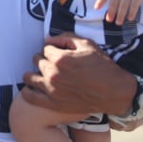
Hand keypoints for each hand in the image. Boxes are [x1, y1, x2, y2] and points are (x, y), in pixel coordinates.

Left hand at [21, 32, 136, 118]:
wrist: (113, 92)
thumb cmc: (102, 66)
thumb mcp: (87, 44)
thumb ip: (65, 38)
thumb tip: (48, 39)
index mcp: (61, 58)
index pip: (45, 48)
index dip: (53, 49)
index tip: (60, 53)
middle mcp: (53, 73)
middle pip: (36, 60)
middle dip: (44, 59)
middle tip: (54, 64)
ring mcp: (51, 90)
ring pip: (28, 76)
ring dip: (34, 73)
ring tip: (42, 74)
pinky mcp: (52, 103)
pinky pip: (29, 96)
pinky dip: (28, 90)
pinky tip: (35, 87)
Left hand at [94, 0, 142, 24]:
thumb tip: (107, 3)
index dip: (100, 1)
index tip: (96, 8)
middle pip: (114, 1)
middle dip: (111, 12)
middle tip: (109, 20)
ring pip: (123, 5)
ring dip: (120, 15)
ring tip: (118, 23)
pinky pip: (134, 5)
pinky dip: (131, 12)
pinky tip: (130, 18)